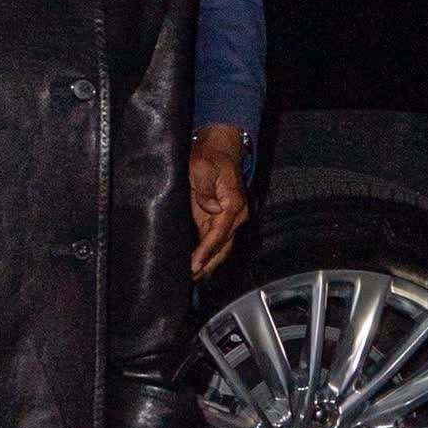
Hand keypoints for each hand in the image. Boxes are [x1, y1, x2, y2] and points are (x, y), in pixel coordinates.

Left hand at [189, 123, 249, 279]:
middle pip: (223, 246)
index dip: (206, 251)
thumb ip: (205, 189)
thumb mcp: (202, 167)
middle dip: (208, 264)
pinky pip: (216, 241)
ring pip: (222, 247)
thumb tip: (212, 208)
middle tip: (191, 279)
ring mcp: (230, 218)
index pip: (219, 234)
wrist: (220, 149)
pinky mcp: (221, 219)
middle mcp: (236, 215)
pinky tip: (196, 265)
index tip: (195, 265)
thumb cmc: (210, 157)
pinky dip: (208, 254)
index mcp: (233, 203)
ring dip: (209, 263)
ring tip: (193, 278)